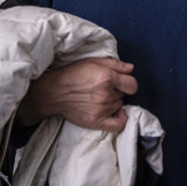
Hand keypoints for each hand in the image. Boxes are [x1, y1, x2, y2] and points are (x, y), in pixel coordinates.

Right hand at [18, 57, 137, 131]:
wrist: (54, 92)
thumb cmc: (72, 74)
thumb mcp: (92, 61)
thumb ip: (115, 64)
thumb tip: (131, 69)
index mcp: (107, 77)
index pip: (132, 85)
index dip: (128, 82)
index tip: (121, 82)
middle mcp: (106, 94)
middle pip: (123, 94)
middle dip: (116, 90)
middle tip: (103, 87)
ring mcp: (102, 109)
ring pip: (119, 105)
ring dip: (113, 101)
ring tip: (99, 97)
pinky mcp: (97, 121)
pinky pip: (118, 124)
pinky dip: (120, 118)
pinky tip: (115, 113)